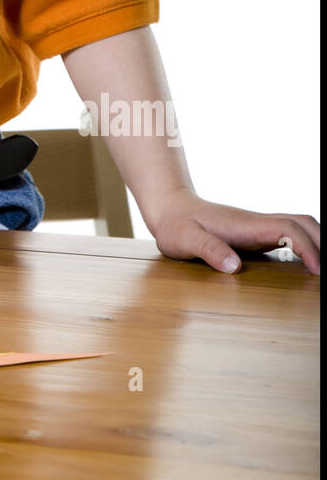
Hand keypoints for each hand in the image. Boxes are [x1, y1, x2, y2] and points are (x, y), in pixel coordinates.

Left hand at [148, 190, 319, 273]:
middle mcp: (257, 223)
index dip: (308, 247)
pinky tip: (307, 265)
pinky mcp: (255, 234)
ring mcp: (258, 227)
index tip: (318, 270)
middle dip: (322, 242)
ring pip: (299, 227)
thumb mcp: (185, 240)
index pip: (288, 229)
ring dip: (317, 242)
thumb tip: (235, 267)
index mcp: (246, 224)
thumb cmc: (176, 226)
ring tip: (322, 269)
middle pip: (303, 223)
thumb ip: (208, 251)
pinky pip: (289, 236)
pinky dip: (305, 246)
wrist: (169, 208)